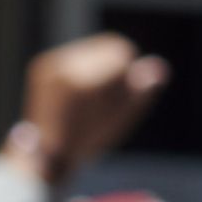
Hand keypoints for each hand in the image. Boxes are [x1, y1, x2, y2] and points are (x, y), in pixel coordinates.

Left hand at [10, 35, 164, 181]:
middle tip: (107, 100)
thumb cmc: (87, 139)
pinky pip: (78, 54)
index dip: (130, 75)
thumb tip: (158, 66)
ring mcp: (50, 65)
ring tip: (91, 98)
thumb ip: (139, 91)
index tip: (121, 98)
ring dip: (102, 68)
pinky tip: (79, 93)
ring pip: (95, 50)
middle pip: (110, 48)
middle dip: (116, 70)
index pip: (122, 54)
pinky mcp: (42, 65)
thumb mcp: (119, 120)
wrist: (44, 153)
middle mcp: (61, 68)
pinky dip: (86, 69)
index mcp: (82, 84)